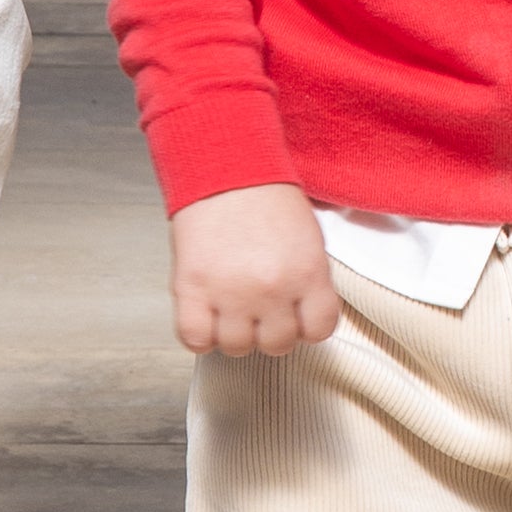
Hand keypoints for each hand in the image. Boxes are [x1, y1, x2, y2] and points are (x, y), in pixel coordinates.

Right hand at [170, 185, 342, 358]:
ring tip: (229, 308)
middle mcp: (272, 288)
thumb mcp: (308, 237)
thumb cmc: (265, 196)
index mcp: (307, 273)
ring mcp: (229, 291)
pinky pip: (195, 339)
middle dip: (269, 329)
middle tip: (258, 307)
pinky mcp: (192, 287)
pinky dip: (198, 335)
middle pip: (277, 345)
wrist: (222, 164)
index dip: (305, 325)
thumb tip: (301, 314)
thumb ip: (308, 280)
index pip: (319, 331)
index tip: (295, 315)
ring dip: (233, 333)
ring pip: (237, 347)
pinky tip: (204, 316)